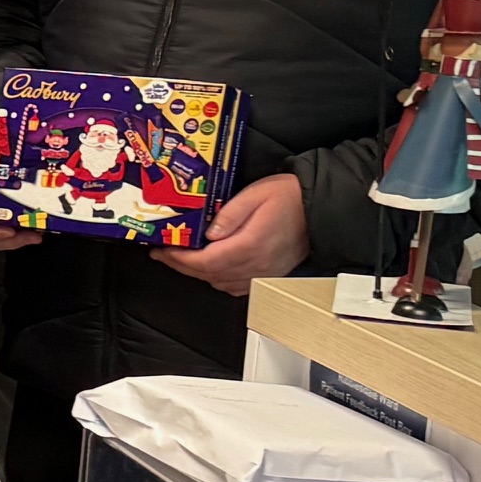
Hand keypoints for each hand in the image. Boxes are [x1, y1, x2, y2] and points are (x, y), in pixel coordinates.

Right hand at [0, 134, 40, 250]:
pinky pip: (16, 226)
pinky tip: (40, 225)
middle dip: (10, 241)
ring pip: (3, 235)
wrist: (0, 139)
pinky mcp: (12, 208)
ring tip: (37, 234)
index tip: (8, 231)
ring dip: (20, 239)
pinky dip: (27, 230)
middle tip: (30, 236)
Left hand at [155, 172, 306, 295]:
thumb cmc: (289, 198)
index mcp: (250, 245)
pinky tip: (208, 269)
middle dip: (180, 266)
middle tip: (162, 255)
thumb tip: (207, 233)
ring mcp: (264, 273)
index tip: (161, 251)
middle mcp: (257, 265)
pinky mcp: (269, 275)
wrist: (319, 209)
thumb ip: (229, 214)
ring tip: (181, 260)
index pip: (204, 262)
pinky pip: (236, 287)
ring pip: (220, 283)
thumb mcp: (255, 194)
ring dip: (197, 274)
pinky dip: (217, 280)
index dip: (178, 259)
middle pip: (208, 275)